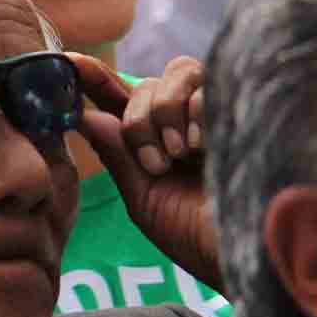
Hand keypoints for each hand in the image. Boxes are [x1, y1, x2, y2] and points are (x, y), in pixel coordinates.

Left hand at [70, 54, 223, 290]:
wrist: (247, 254)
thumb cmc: (196, 237)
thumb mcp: (144, 198)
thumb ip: (116, 155)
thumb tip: (83, 114)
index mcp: (154, 143)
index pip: (119, 98)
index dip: (93, 77)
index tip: (69, 62)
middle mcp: (182, 123)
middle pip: (144, 83)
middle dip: (139, 120)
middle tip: (157, 162)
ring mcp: (213, 115)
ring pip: (175, 73)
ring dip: (166, 113)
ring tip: (181, 156)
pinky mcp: (242, 108)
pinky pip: (207, 84)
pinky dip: (196, 113)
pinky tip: (204, 147)